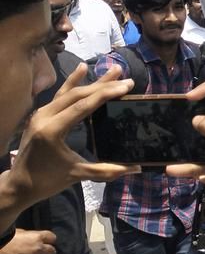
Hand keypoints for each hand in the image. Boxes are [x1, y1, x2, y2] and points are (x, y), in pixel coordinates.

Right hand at [0, 230, 57, 253]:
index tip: (51, 241)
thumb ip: (30, 236)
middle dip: (52, 252)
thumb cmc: (7, 237)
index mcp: (37, 237)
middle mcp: (37, 248)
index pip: (51, 237)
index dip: (51, 239)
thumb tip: (33, 238)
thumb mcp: (21, 232)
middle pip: (51, 251)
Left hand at [2, 66, 138, 210]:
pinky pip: (58, 95)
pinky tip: (82, 68)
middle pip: (77, 95)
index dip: (106, 94)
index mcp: (52, 131)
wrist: (19, 184)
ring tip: (113, 70)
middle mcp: (44, 117)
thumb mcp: (78, 175)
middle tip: (126, 80)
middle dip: (104, 86)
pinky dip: (72, 82)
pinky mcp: (40, 114)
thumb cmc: (47, 181)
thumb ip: (107, 170)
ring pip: (68, 92)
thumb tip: (136, 168)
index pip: (83, 106)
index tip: (125, 87)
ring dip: (92, 81)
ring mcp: (40, 114)